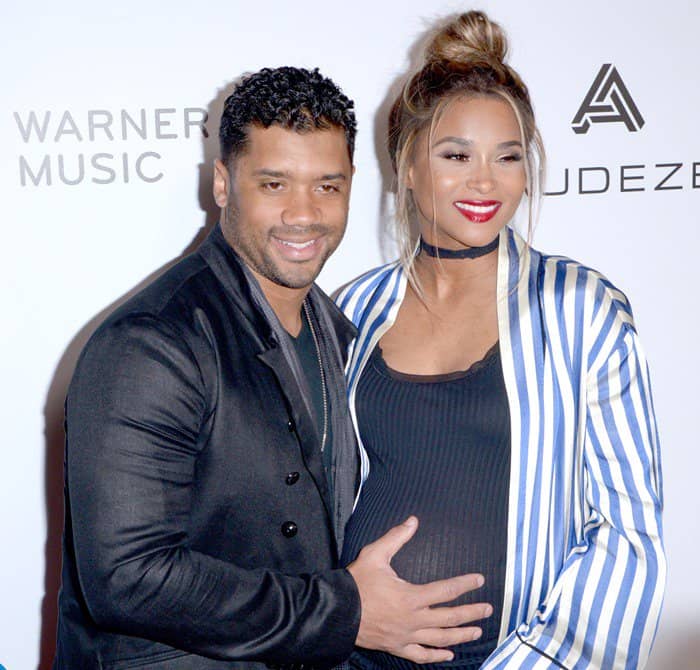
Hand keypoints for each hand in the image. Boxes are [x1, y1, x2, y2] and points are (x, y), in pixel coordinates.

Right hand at [346, 516, 491, 663]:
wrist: (338, 611)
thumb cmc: (357, 582)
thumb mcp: (375, 554)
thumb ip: (396, 537)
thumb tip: (413, 520)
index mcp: (411, 596)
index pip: (446, 590)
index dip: (465, 584)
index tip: (480, 580)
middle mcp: (413, 619)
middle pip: (450, 617)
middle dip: (472, 613)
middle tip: (488, 609)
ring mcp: (406, 635)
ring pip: (440, 638)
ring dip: (461, 635)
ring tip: (477, 632)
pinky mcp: (397, 646)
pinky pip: (421, 654)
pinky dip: (437, 655)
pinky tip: (449, 654)